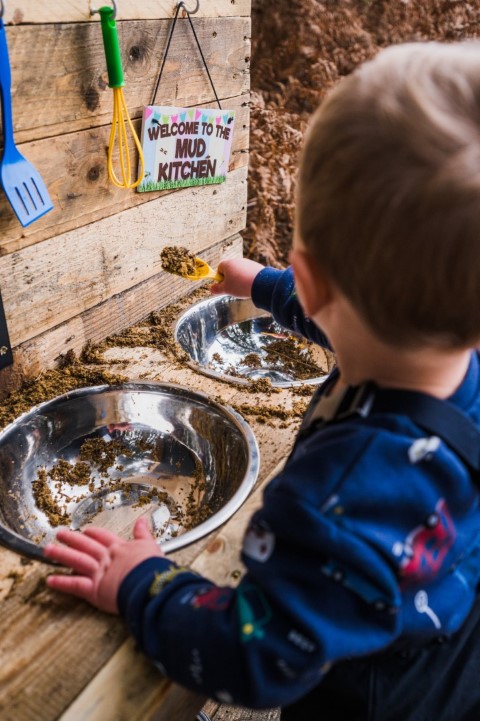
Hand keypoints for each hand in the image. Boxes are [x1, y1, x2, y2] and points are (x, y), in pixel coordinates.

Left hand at [44, 517, 163, 613]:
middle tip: (59, 533)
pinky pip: (74, 585)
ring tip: (47, 550)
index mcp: (119, 548)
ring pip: (76, 560)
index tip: (86, 531)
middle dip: (72, 539)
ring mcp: (98, 573)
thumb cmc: (151, 566)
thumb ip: (143, 533)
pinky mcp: (94, 589)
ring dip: (61, 555)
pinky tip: (50, 580)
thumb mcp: (150, 545)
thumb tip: (143, 520)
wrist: (148, 582)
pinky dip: (61, 583)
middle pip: (86, 545)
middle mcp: (106, 558)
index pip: (103, 537)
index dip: (94, 533)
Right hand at [210, 258, 264, 296]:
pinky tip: (250, 285)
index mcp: (227, 264)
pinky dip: (247, 278)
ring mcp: (247, 262)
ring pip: (239, 271)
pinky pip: (248, 273)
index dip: (220, 278)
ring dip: (239, 279)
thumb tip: (212, 289)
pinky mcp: (256, 266)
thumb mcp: (226, 290)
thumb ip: (217, 289)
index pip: (219, 268)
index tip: (223, 286)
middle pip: (229, 270)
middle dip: (230, 279)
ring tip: (243, 288)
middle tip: (233, 289)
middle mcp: (237, 260)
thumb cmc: (240, 285)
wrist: (261, 283)